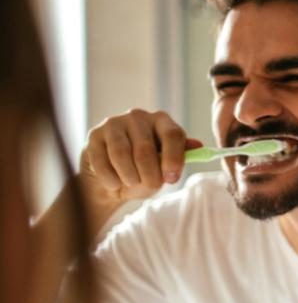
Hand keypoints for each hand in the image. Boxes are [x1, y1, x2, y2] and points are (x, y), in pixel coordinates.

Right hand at [79, 109, 200, 211]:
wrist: (112, 181)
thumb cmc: (144, 172)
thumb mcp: (166, 167)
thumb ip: (180, 158)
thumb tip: (198, 146)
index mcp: (162, 121)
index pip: (173, 134)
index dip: (173, 158)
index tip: (171, 179)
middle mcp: (138, 117)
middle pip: (146, 149)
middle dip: (149, 175)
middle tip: (151, 186)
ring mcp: (114, 123)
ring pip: (122, 154)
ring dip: (129, 177)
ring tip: (132, 184)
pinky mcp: (94, 135)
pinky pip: (102, 161)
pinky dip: (110, 178)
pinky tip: (115, 184)